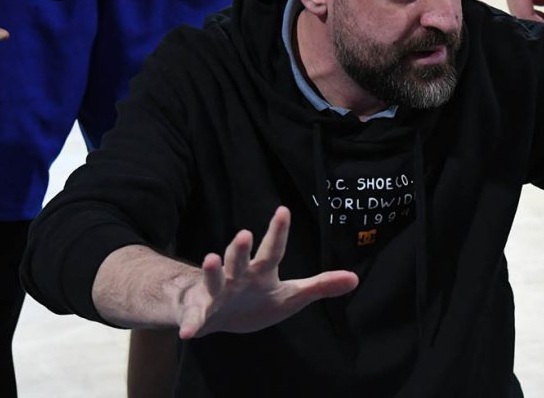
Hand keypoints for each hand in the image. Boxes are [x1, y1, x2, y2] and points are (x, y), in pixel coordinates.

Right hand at [177, 207, 357, 338]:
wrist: (217, 315)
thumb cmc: (257, 300)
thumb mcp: (291, 296)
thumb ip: (320, 286)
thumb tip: (355, 279)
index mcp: (261, 272)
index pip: (272, 250)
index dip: (278, 232)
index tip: (283, 210)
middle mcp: (237, 276)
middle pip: (240, 259)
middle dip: (241, 247)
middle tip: (245, 233)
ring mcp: (217, 293)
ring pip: (214, 279)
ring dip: (212, 270)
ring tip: (210, 258)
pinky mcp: (201, 313)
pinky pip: (194, 318)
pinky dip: (191, 323)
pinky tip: (189, 333)